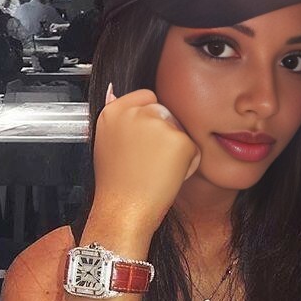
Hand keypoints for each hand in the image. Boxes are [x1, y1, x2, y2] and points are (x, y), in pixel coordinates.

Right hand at [92, 82, 200, 232]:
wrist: (123, 211)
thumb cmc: (116, 184)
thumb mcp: (107, 141)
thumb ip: (118, 115)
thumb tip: (114, 90)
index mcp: (114, 111)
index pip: (147, 97)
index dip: (150, 120)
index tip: (144, 142)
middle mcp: (136, 113)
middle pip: (166, 113)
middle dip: (164, 136)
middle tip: (147, 163)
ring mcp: (159, 125)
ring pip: (181, 131)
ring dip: (176, 150)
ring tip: (155, 171)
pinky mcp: (179, 141)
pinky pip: (194, 150)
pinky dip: (187, 165)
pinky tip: (167, 177)